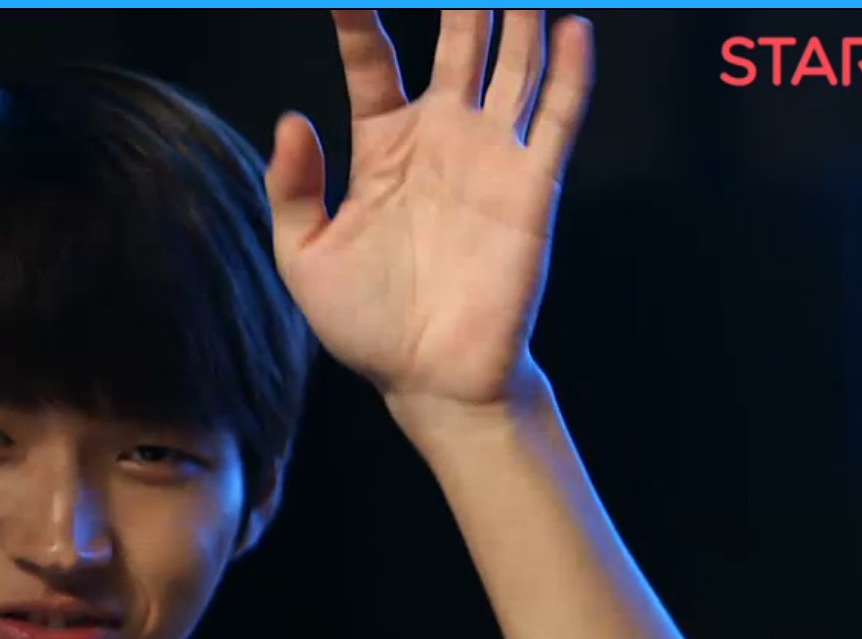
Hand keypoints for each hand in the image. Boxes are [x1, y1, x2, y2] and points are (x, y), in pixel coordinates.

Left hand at [267, 10, 592, 408]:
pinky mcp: (532, 185)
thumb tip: (290, 120)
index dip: (360, 19)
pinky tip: (571, 25)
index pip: (373, 62)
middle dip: (463, 0)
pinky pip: (556, 119)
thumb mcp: (306, 257)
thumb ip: (293, 189)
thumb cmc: (364, 324)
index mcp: (383, 148)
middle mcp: (441, 139)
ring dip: (517, 17)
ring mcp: (490, 156)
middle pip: (457, 44)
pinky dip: (569, 72)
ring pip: (511, 65)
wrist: (429, 379)